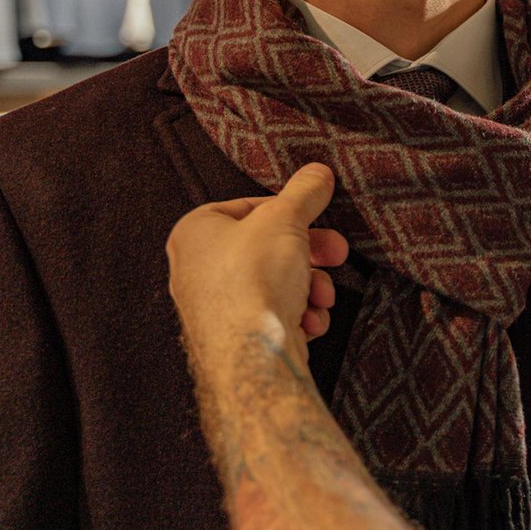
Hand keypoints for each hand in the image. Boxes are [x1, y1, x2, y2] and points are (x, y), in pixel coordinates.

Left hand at [166, 164, 349, 371]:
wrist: (251, 356)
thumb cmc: (252, 283)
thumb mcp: (285, 218)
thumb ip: (304, 191)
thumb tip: (317, 172)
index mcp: (195, 234)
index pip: (248, 207)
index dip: (288, 211)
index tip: (315, 214)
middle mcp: (197, 271)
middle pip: (268, 248)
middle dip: (309, 254)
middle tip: (335, 253)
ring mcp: (217, 308)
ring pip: (277, 283)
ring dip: (310, 287)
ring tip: (322, 296)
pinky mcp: (237, 339)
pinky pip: (274, 315)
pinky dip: (299, 315)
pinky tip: (310, 321)